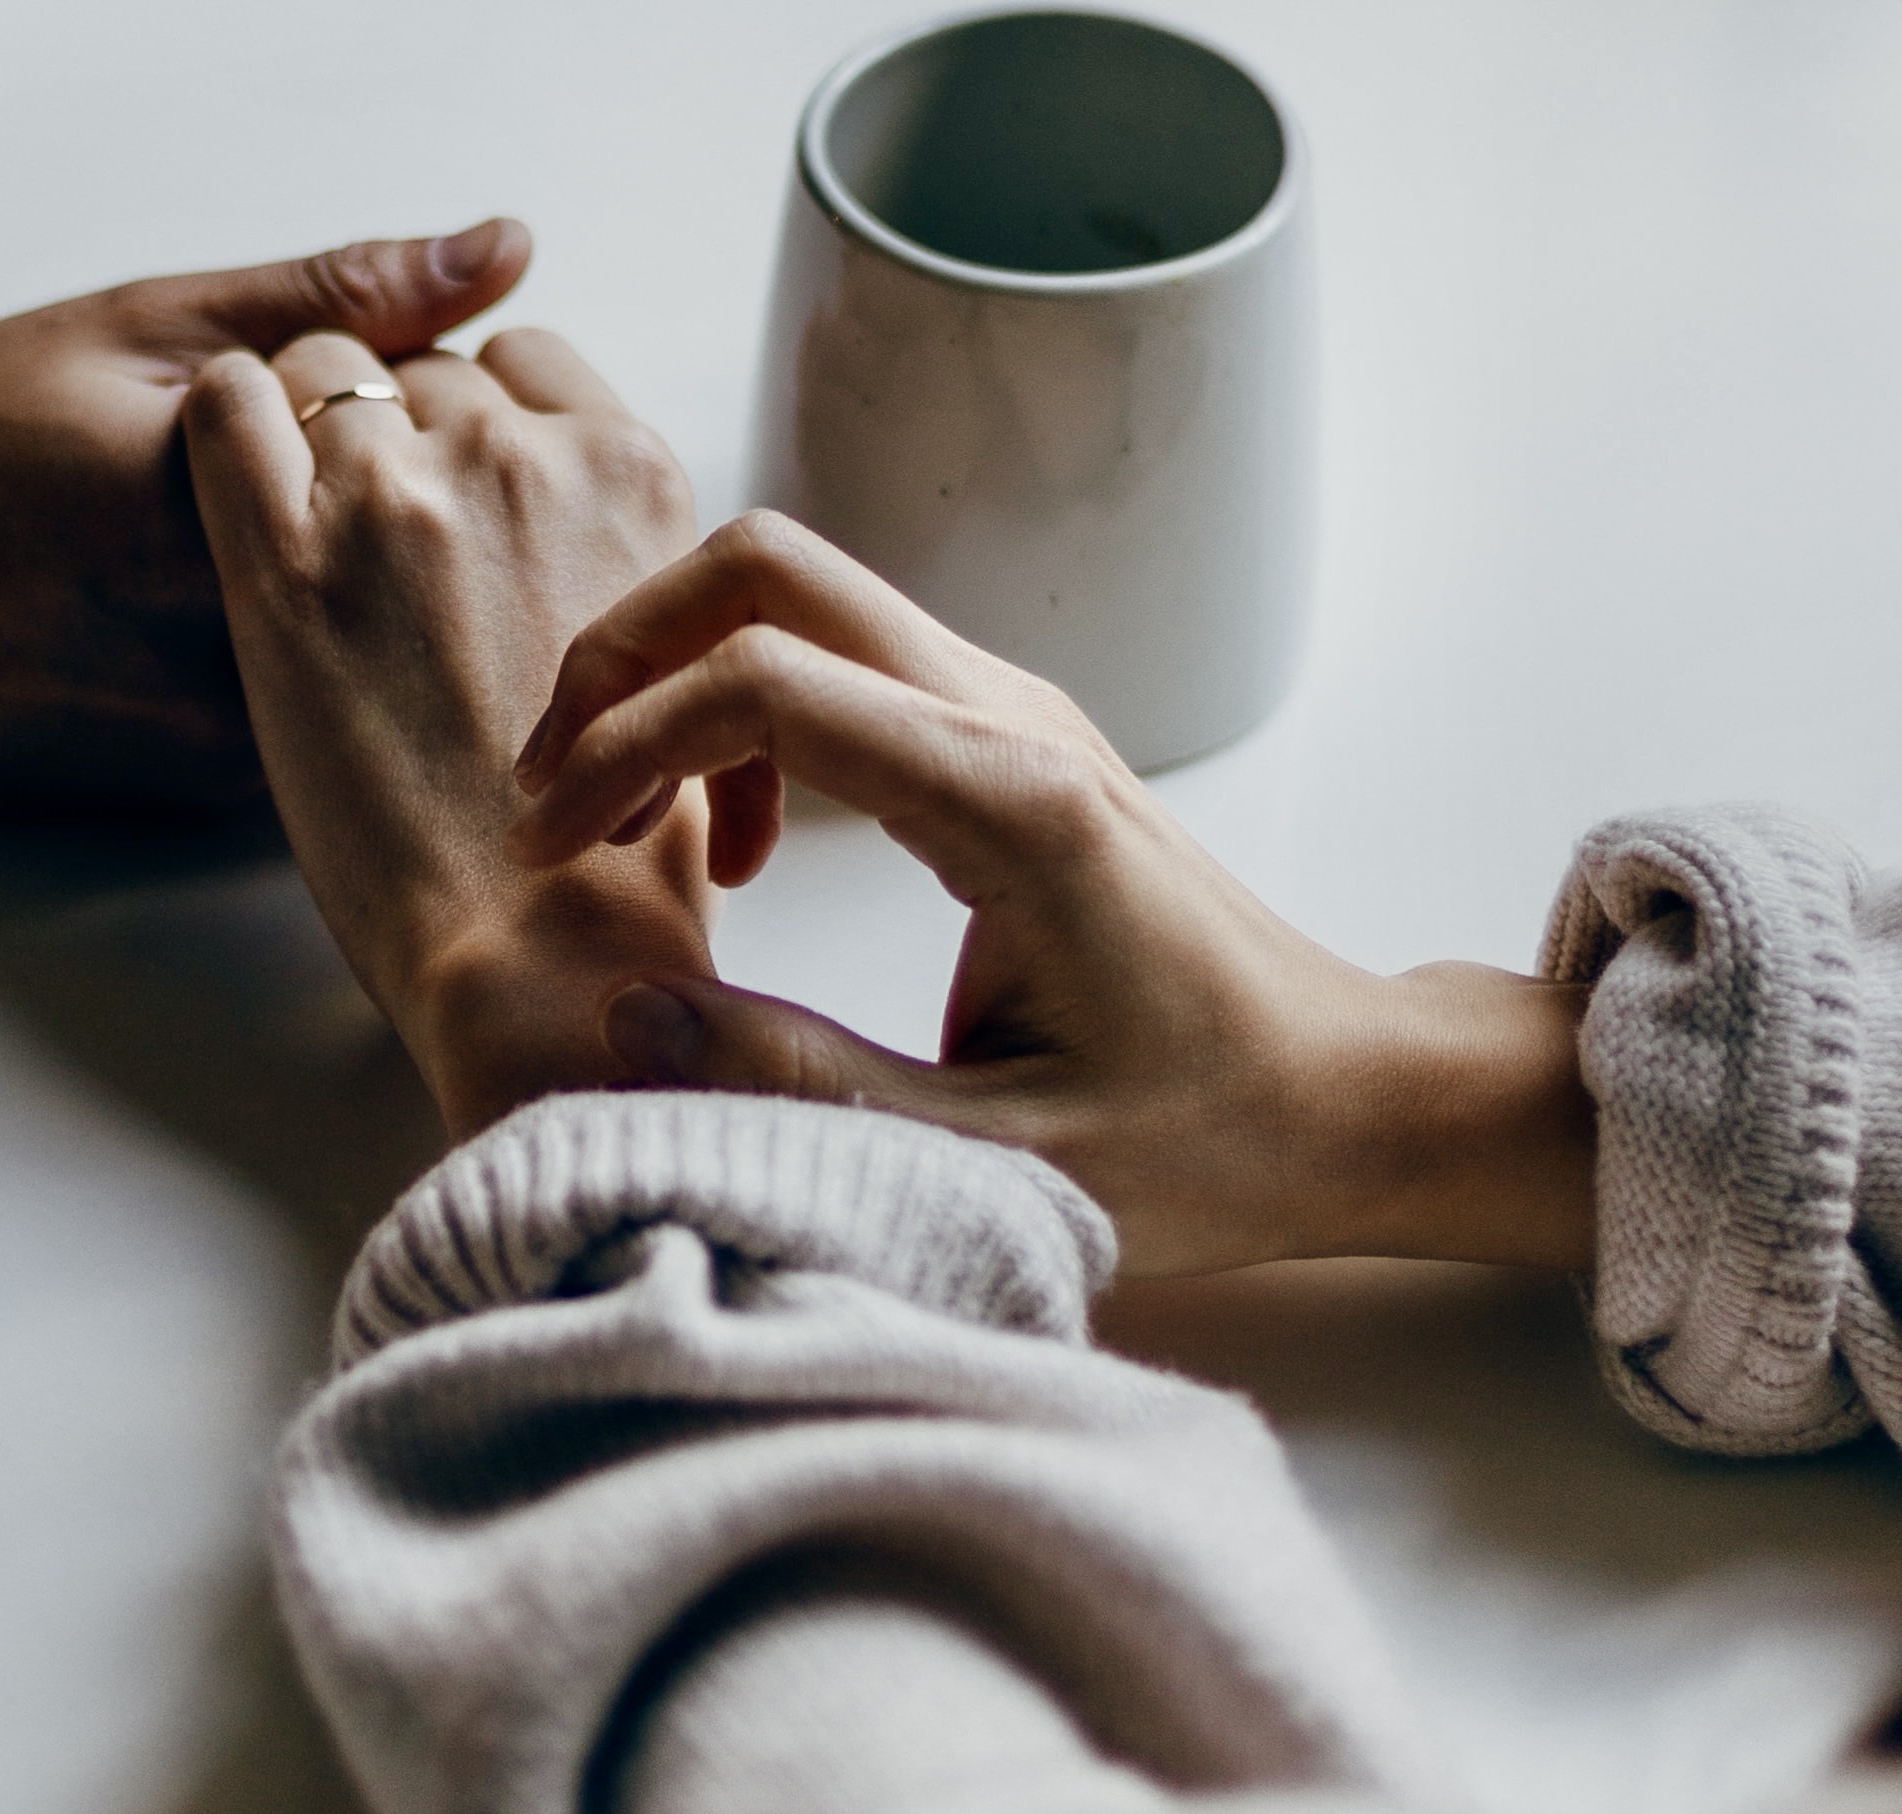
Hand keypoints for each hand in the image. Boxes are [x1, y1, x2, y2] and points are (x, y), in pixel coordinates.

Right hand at [0, 222, 533, 807]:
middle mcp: (251, 656)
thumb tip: (503, 249)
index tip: (348, 381)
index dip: (420, 403)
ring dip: (378, 597)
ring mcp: (238, 745)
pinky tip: (206, 612)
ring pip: (393, 658)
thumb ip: (335, 298)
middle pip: (438, 571)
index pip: (448, 452)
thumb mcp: (140, 329)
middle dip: (414, 507)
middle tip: (310, 457)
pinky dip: (324, 665)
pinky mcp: (218, 799)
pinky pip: (331, 719)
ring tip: (216, 544)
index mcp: (239, 517)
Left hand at [182, 327, 713, 1138]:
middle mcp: (522, 459)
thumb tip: (584, 539)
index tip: (453, 490)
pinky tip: (228, 495)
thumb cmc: (615, 850)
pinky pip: (225, 402)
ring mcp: (400, 497)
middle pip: (423, 368)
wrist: (538, 950)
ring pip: (322, 368)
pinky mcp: (284, 560)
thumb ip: (627, 560)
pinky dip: (222, 424)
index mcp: (633, 475)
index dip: (477, 415)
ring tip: (303, 540)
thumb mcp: (678, 660)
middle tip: (372, 547)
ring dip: (305, 433)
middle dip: (392, 434)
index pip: (527, 360)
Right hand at [508, 512, 1596, 1275]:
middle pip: (769, 567)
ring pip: (798, 594)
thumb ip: (801, 1087)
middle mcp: (1012, 718)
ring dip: (677, 679)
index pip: (763, 681)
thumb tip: (628, 1017)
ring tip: (624, 830)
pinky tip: (739, 851)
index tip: (551, 853)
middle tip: (557, 798)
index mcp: (1010, 803)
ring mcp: (1015, 710)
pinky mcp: (1008, 737)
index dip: (621, 747)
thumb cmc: (1209, 1139)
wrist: (1350, 1096)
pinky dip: (743, 714)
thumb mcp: (995, 1159)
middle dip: (625, 655)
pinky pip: (840, 659)